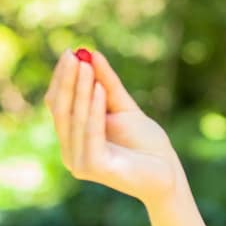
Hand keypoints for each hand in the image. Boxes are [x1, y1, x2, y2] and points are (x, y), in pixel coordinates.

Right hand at [43, 47, 182, 205]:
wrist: (167, 173)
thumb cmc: (145, 143)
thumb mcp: (124, 107)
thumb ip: (108, 84)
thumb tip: (91, 53)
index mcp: (73, 139)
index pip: (58, 105)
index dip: (62, 79)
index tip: (70, 52)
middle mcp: (70, 152)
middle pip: (61, 111)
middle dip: (67, 81)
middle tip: (73, 55)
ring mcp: (79, 162)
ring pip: (75, 119)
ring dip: (81, 90)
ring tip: (87, 65)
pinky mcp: (94, 167)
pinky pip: (91, 132)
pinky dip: (94, 110)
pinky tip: (100, 88)